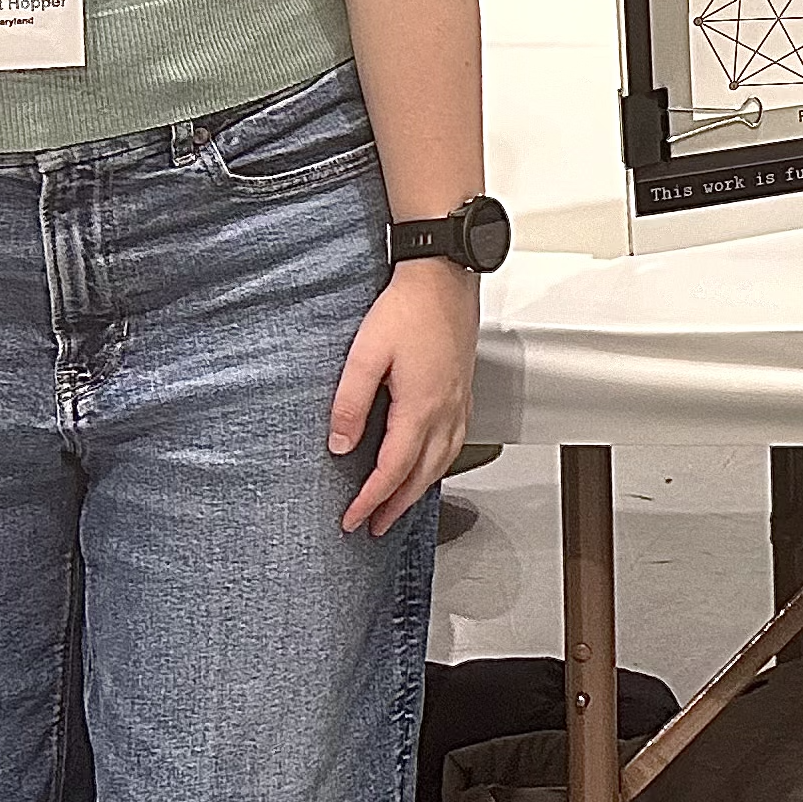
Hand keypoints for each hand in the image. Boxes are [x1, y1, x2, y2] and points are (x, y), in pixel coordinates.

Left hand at [330, 261, 479, 535]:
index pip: (393, 470)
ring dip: (419, 489)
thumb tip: (339, 446)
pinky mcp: (463, 389)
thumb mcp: (364, 355)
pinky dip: (439, 465)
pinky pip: (455, 442)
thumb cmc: (407, 308)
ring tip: (398, 504)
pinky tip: (430, 462)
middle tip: (374, 525)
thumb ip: (349, 404)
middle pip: (422, 475)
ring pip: (443, 461)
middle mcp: (446, 410)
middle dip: (396, 505)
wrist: (443, 276)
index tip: (352, 519)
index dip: (370, 501)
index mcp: (421, 407)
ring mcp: (459, 400)